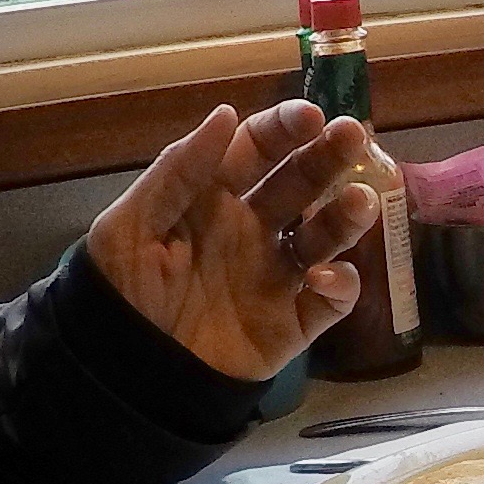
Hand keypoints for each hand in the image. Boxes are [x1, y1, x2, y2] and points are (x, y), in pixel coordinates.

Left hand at [85, 99, 380, 379]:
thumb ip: (179, 171)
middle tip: (354, 137)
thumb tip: (226, 113)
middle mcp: (254, 228)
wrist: (127, 371)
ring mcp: (278, 274)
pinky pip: (333, 299)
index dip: (283, 129)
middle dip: (329, 157)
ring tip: (360, 201)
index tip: (312, 117)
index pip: (257, 150)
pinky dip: (340, 285)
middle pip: (301, 183)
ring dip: (347, 215)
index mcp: (215, 197)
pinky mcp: (295, 321)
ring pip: (326, 236)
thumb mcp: (132, 224)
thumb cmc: (122, 290)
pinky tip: (325, 276)